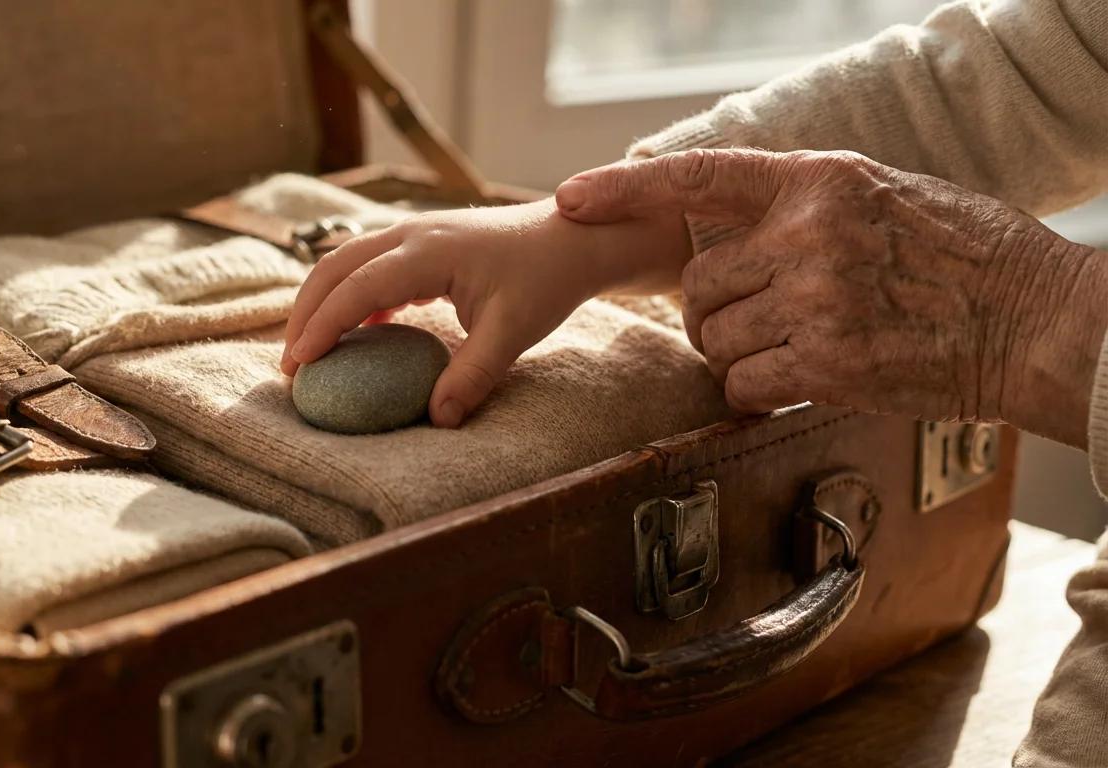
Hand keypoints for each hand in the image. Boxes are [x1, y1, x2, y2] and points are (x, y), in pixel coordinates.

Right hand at [281, 198, 691, 427]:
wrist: (570, 239)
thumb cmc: (545, 279)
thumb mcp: (514, 331)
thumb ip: (474, 374)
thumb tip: (438, 419)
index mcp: (429, 251)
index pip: (358, 288)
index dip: (324, 325)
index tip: (300, 363)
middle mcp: (410, 234)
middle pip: (335, 267)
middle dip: (305, 313)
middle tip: (291, 365)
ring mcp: (412, 234)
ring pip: (345, 262)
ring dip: (321, 302)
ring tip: (308, 351)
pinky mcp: (419, 244)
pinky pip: (368, 267)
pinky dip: (350, 297)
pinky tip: (354, 335)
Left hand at [556, 148, 1107, 446]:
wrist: (1036, 320)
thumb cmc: (965, 257)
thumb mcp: (883, 195)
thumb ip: (803, 204)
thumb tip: (727, 221)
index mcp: (819, 181)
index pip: (699, 176)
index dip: (625, 189)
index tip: (570, 199)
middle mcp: (809, 235)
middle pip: (696, 280)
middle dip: (711, 308)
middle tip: (754, 317)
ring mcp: (815, 300)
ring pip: (712, 336)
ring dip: (734, 352)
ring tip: (794, 346)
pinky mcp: (826, 363)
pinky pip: (741, 383)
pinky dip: (754, 390)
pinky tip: (798, 379)